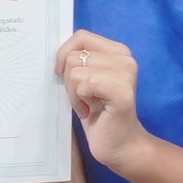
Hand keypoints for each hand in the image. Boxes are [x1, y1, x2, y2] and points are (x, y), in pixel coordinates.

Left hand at [57, 32, 148, 170]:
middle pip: (75, 55)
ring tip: (87, 106)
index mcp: (118, 52)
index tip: (63, 75)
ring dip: (74, 93)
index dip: (64, 55)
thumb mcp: (85, 81)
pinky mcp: (122, 92)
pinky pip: (84, 84)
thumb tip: (56, 53)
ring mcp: (126, 74)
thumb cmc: (99, 114)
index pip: (81, 36)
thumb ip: (78, 62)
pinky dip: (79, 101)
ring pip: (75, 70)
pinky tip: (89, 112)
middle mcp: (125, 59)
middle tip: (83, 98)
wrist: (119, 145)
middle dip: (69, 80)